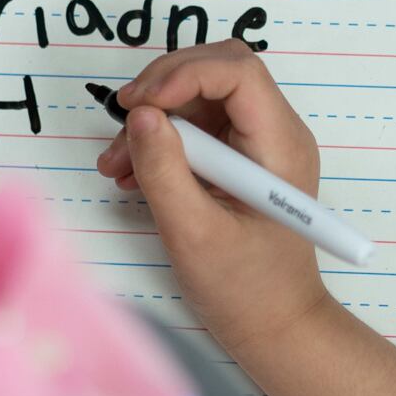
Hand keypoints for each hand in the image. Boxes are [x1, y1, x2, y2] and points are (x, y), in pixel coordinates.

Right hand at [93, 42, 335, 354]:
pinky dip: (160, 139)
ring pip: (200, 95)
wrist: (275, 326)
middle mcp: (275, 133)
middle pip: (218, 69)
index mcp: (280, 146)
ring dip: (154, 117)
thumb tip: (140, 115)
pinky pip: (196, 125)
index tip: (139, 105)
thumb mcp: (194, 234)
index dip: (183, 73)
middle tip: (122, 120)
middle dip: (163, 87)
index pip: (238, 71)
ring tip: (115, 162)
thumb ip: (164, 171)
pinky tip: (130, 172)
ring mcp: (257, 144)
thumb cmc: (246, 290)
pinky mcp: (238, 158)